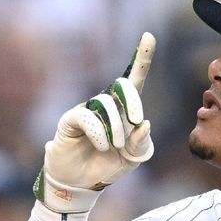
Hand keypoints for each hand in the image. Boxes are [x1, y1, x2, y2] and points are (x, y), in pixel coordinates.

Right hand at [35, 32, 156, 212]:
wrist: (82, 183)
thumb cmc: (108, 166)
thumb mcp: (133, 159)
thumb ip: (142, 144)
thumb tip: (145, 123)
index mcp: (125, 112)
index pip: (134, 81)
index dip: (141, 59)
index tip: (149, 37)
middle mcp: (106, 106)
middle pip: (122, 85)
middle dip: (133, 101)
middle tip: (136, 121)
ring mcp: (88, 110)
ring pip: (107, 103)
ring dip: (117, 127)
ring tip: (115, 147)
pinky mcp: (72, 120)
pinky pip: (87, 116)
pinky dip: (99, 133)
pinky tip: (102, 146)